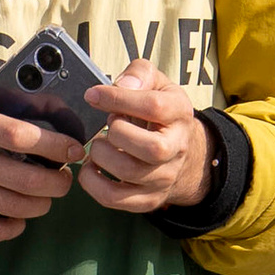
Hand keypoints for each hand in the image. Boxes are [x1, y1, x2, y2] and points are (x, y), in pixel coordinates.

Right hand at [0, 80, 80, 241]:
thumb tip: (37, 100)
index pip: (24, 136)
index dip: (57, 145)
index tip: (73, 147)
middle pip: (29, 180)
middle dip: (58, 181)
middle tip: (63, 175)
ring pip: (18, 208)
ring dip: (43, 204)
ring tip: (46, 194)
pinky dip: (16, 226)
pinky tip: (17, 214)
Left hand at [76, 63, 213, 217]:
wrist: (183, 152)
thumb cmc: (161, 114)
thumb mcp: (157, 84)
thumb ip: (139, 75)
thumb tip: (119, 86)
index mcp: (179, 115)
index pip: (153, 107)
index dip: (118, 99)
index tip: (93, 95)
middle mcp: (176, 149)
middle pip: (151, 148)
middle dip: (117, 133)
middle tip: (106, 126)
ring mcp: (163, 178)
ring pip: (129, 173)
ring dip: (101, 156)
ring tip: (99, 145)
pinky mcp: (146, 199)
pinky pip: (114, 198)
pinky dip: (92, 183)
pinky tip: (92, 167)